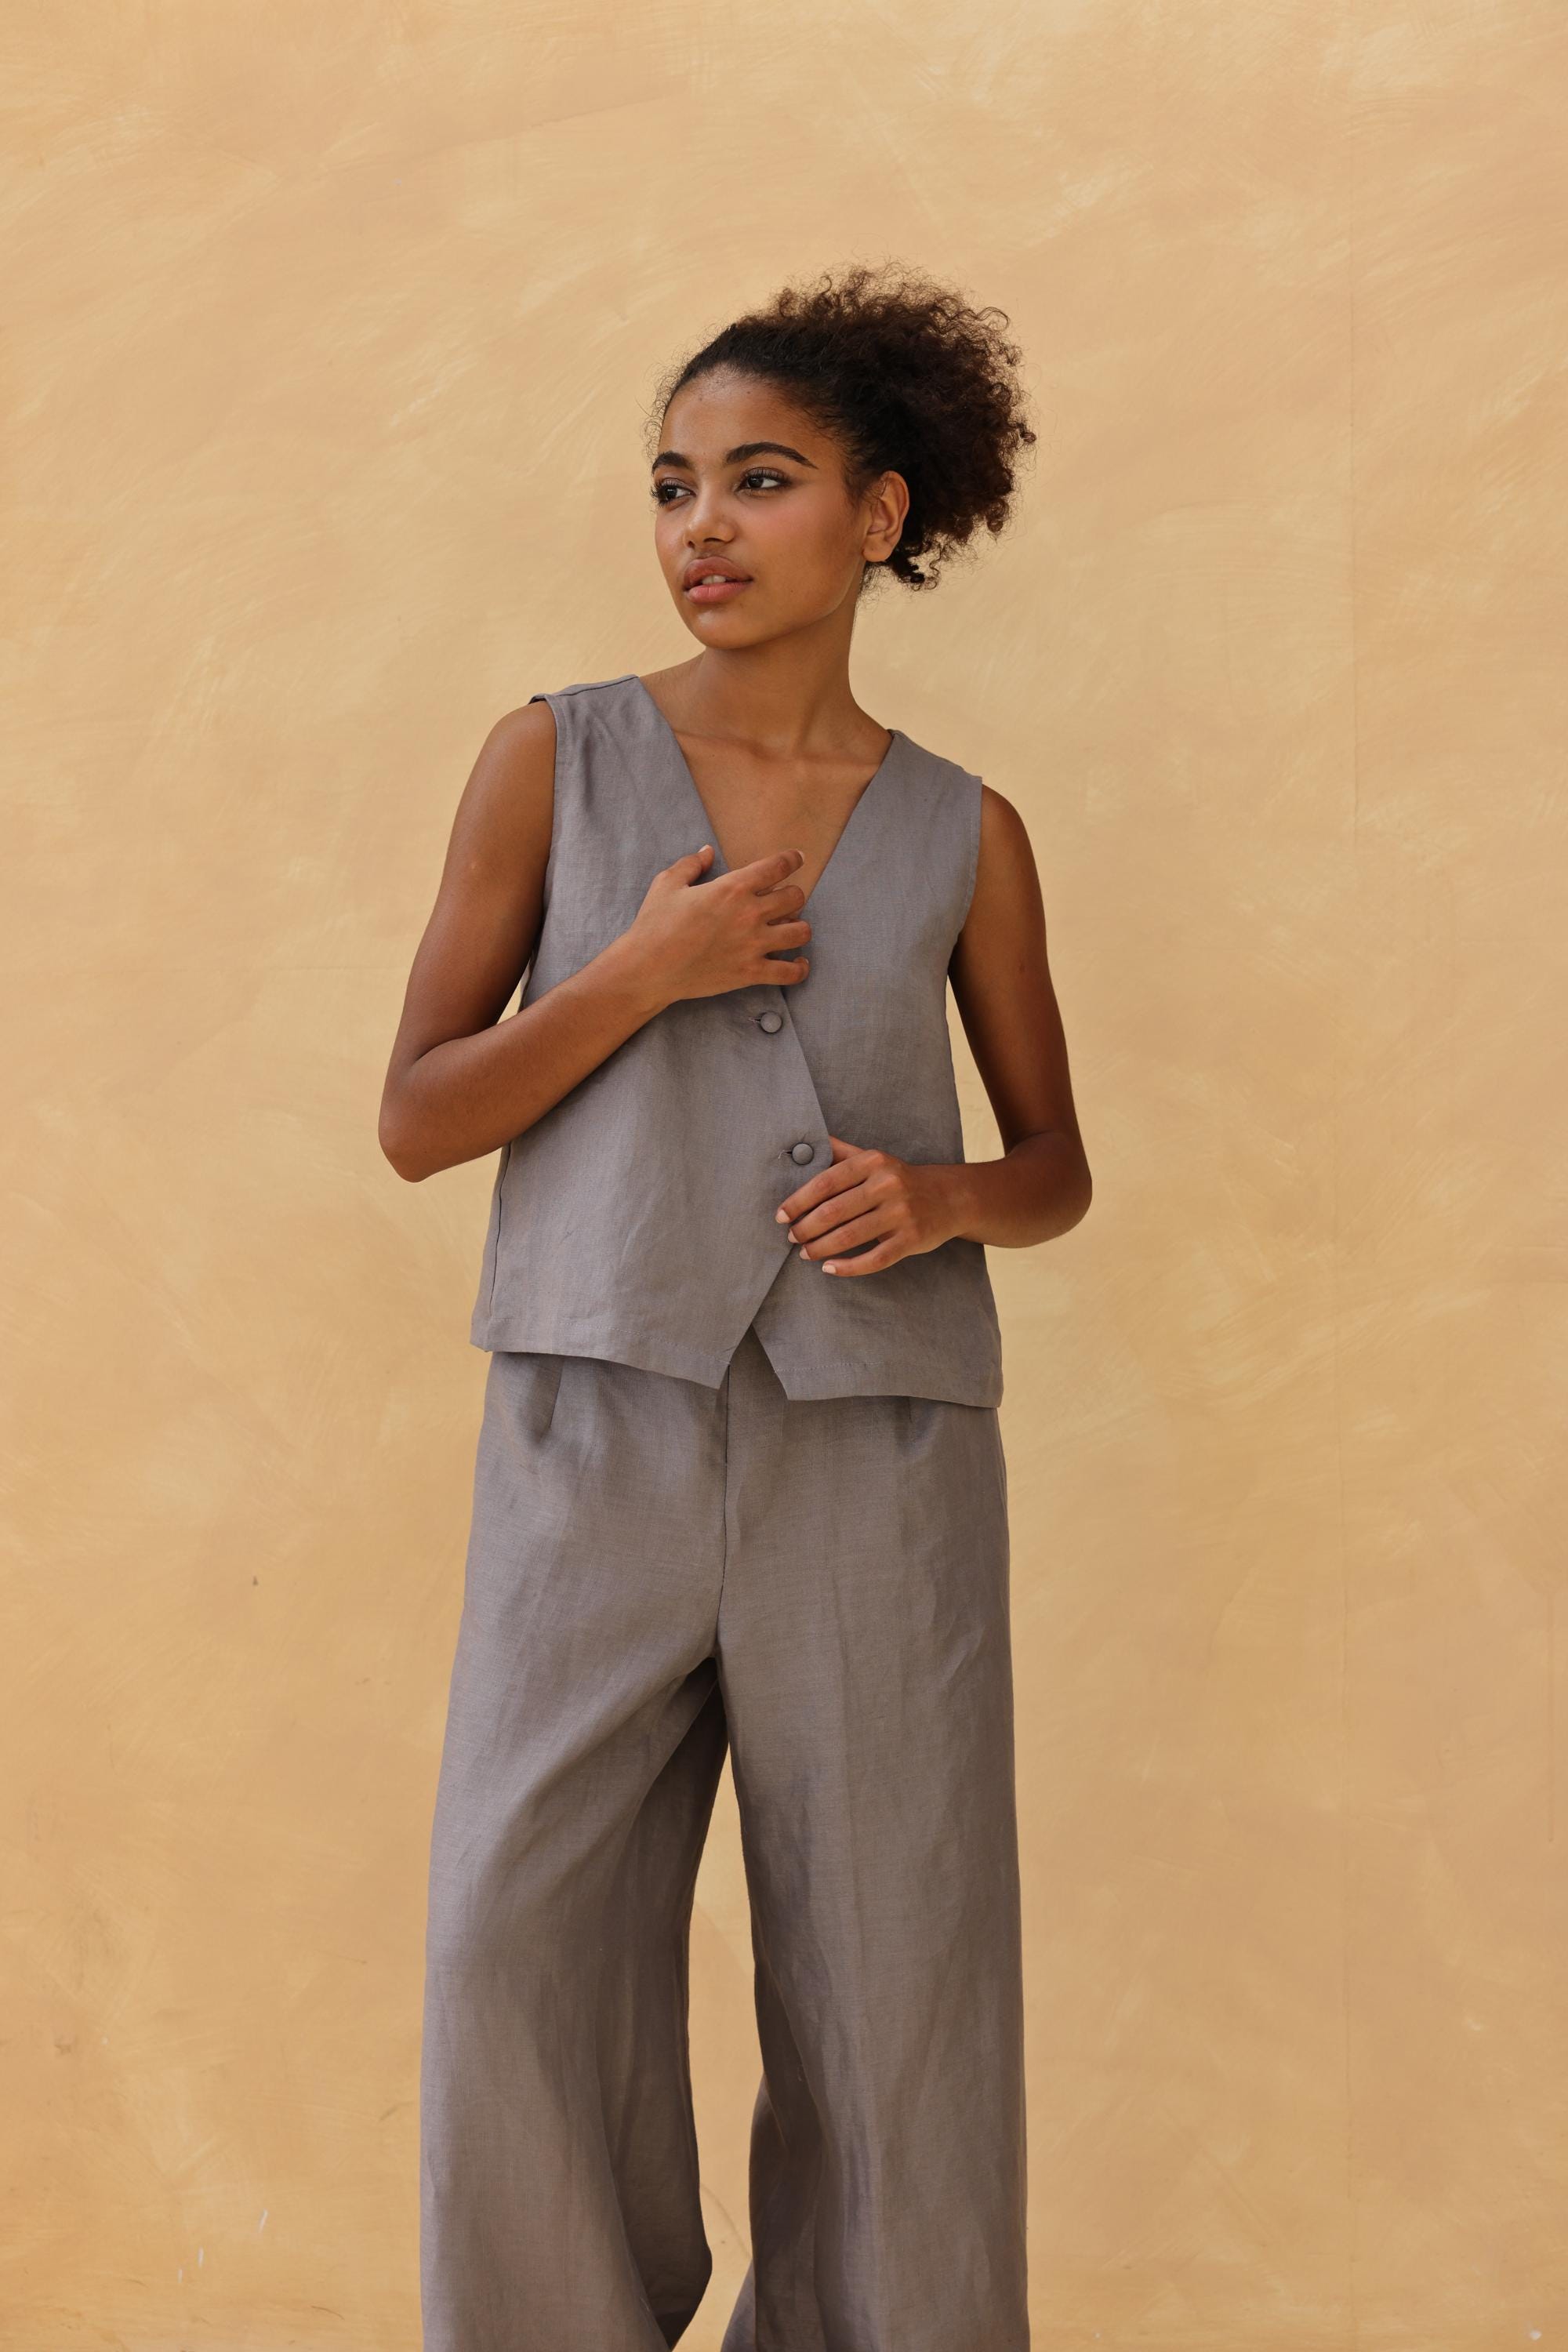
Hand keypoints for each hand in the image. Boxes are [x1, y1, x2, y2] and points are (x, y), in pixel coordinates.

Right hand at [623, 845, 812, 1005]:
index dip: (793, 860)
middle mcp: (750, 914)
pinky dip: (799, 968)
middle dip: (792, 896)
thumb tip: (707, 851)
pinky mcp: (751, 973)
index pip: (778, 866)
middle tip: (783, 900)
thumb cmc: (655, 924)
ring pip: (801, 932)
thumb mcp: (667, 884)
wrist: (648, 968)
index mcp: (732, 887)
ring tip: (790, 928)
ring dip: (799, 927)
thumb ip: (692, 864)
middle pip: (796, 897)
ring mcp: (753, 945)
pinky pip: (791, 973)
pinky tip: (798, 962)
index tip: (797, 859)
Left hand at [775, 1135, 960, 1275]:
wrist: (950, 1197)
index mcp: (873, 1162)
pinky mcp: (911, 1240)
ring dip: (819, 1248)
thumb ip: (840, 1152)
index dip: (798, 1201)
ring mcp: (901, 1214)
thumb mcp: (873, 1159)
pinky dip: (847, 1267)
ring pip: (848, 1237)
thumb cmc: (900, 1179)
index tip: (781, 1216)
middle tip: (791, 1237)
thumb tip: (803, 1142)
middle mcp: (887, 1185)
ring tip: (805, 1253)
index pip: (825, 1182)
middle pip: (833, 1212)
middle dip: (805, 1228)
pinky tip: (830, 1268)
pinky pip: (873, 1260)